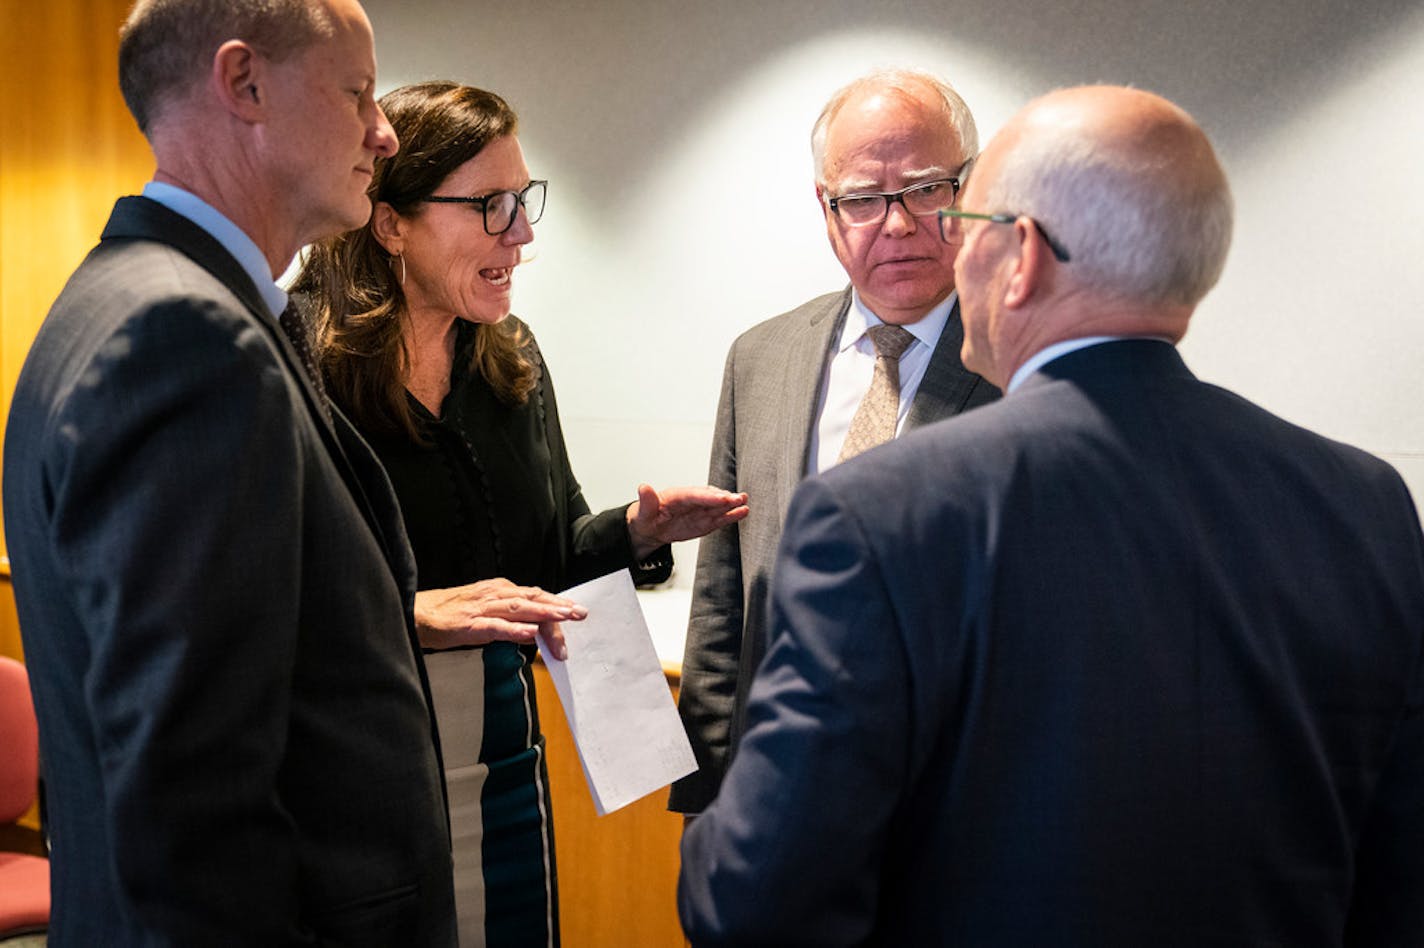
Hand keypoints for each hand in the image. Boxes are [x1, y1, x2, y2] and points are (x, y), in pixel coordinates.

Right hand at [414, 578, 585, 659]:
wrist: (417, 614)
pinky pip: (494, 627)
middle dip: (557, 607)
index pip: (533, 596)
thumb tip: (533, 626)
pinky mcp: (469, 625)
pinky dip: (513, 629)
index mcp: (499, 590)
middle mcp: (493, 595)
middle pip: (531, 600)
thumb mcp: (485, 609)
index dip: (555, 604)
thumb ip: (508, 615)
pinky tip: (528, 634)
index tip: (574, 612)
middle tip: (580, 614)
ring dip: (543, 613)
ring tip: (563, 618)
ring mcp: (481, 609)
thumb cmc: (451, 613)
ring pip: (518, 609)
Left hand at [625, 484, 749, 559]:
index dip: (707, 497)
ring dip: (732, 504)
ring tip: (744, 502)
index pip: (694, 495)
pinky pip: (719, 517)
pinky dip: (731, 515)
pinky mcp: (705, 520)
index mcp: (676, 495)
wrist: (651, 528)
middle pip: (709, 497)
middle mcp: (691, 500)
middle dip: (724, 498)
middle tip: (739, 498)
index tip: (721, 498)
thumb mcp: (642, 511)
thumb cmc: (646, 517)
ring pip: (718, 506)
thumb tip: (644, 488)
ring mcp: (700, 510)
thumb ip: (647, 501)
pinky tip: (743, 512)